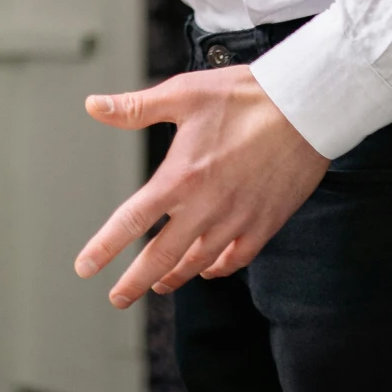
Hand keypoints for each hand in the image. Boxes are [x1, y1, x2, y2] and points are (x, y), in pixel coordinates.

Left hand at [74, 66, 329, 305]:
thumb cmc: (244, 96)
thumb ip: (135, 108)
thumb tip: (93, 106)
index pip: (131, 222)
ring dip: (175, 277)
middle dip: (136, 282)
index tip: (85, 267)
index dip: (104, 248)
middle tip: (118, 298)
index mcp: (179, 177)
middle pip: (161, 257)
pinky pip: (238, 258)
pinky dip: (218, 268)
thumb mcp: (183, 94)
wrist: (305, 108)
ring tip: (159, 284)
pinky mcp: (265, 222)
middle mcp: (206, 206)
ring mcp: (238, 219)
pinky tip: (208, 268)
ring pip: (198, 261)